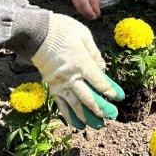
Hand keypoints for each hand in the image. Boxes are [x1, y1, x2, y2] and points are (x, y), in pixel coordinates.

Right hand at [30, 13, 124, 128]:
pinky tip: (77, 125)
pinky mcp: (51, 87)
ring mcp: (60, 84)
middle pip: (89, 98)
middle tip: (112, 115)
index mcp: (81, 63)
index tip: (119, 96)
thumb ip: (94, 53)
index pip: (99, 82)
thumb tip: (102, 68)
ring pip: (76, 106)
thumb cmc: (61, 30)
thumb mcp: (83, 34)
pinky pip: (61, 105)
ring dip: (88, 117)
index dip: (110, 91)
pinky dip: (69, 116)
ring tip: (98, 125)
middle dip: (102, 108)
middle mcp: (71, 77)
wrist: (36, 32)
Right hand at [71, 0, 101, 19]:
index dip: (95, 9)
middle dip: (89, 12)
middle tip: (93, 17)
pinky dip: (79, 9)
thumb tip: (96, 9)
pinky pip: (74, 3)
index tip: (98, 14)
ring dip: (83, 12)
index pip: (92, 0)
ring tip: (89, 16)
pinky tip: (84, 12)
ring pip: (78, 4)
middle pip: (84, 3)